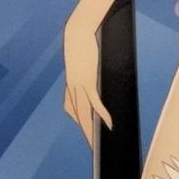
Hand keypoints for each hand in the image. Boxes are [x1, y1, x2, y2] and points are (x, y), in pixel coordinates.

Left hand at [63, 15, 112, 148]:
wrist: (76, 32)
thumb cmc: (80, 43)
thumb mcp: (79, 58)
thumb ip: (83, 67)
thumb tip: (89, 69)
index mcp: (70, 83)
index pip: (70, 107)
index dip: (77, 119)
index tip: (84, 129)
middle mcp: (71, 87)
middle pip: (78, 115)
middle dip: (85, 131)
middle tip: (92, 146)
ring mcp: (78, 85)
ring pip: (84, 113)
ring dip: (91, 130)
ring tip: (97, 143)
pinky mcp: (87, 81)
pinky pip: (95, 102)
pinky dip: (102, 114)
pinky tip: (108, 124)